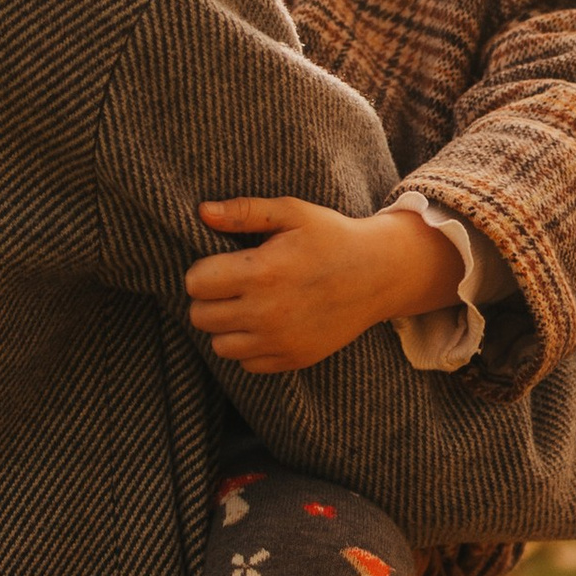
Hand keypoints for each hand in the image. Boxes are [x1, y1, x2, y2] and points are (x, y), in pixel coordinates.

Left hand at [185, 196, 463, 373]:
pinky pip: (247, 363)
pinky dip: (248, 347)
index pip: (196, 283)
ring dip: (224, 326)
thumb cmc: (332, 237)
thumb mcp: (292, 213)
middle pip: (200, 317)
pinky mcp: (293, 358)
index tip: (221, 263)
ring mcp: (281, 340)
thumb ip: (244, 212)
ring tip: (245, 304)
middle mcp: (267, 312)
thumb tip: (202, 212)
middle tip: (231, 284)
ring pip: (219, 345)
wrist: (379, 273)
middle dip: (208, 299)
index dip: (202, 271)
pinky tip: (264, 323)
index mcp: (262, 272)